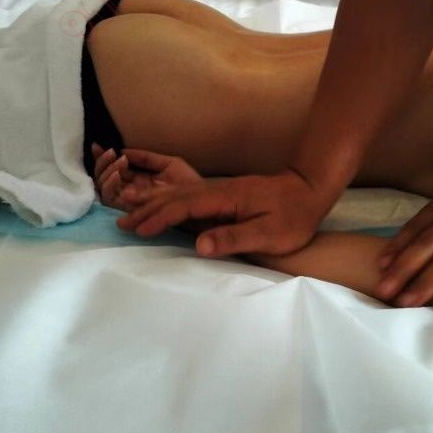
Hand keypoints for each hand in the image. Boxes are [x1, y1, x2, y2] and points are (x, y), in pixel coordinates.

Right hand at [91, 143, 201, 210]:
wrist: (201, 199)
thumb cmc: (188, 183)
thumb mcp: (167, 164)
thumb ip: (146, 158)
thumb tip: (124, 150)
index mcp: (137, 181)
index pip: (113, 170)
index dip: (102, 159)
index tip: (97, 145)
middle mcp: (130, 192)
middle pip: (103, 180)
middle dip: (100, 164)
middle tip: (109, 152)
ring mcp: (129, 202)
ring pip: (104, 189)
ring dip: (106, 173)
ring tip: (119, 161)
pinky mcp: (132, 210)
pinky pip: (112, 200)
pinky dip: (111, 186)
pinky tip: (119, 174)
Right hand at [115, 168, 331, 257]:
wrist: (311, 188)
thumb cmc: (294, 216)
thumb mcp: (269, 234)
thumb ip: (234, 238)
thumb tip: (199, 245)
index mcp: (225, 199)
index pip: (184, 207)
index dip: (160, 219)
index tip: (139, 231)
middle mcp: (218, 190)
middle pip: (174, 197)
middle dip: (147, 210)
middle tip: (121, 223)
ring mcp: (221, 190)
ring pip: (179, 193)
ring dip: (154, 203)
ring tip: (131, 212)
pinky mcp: (225, 194)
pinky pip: (188, 194)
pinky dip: (168, 199)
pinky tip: (161, 203)